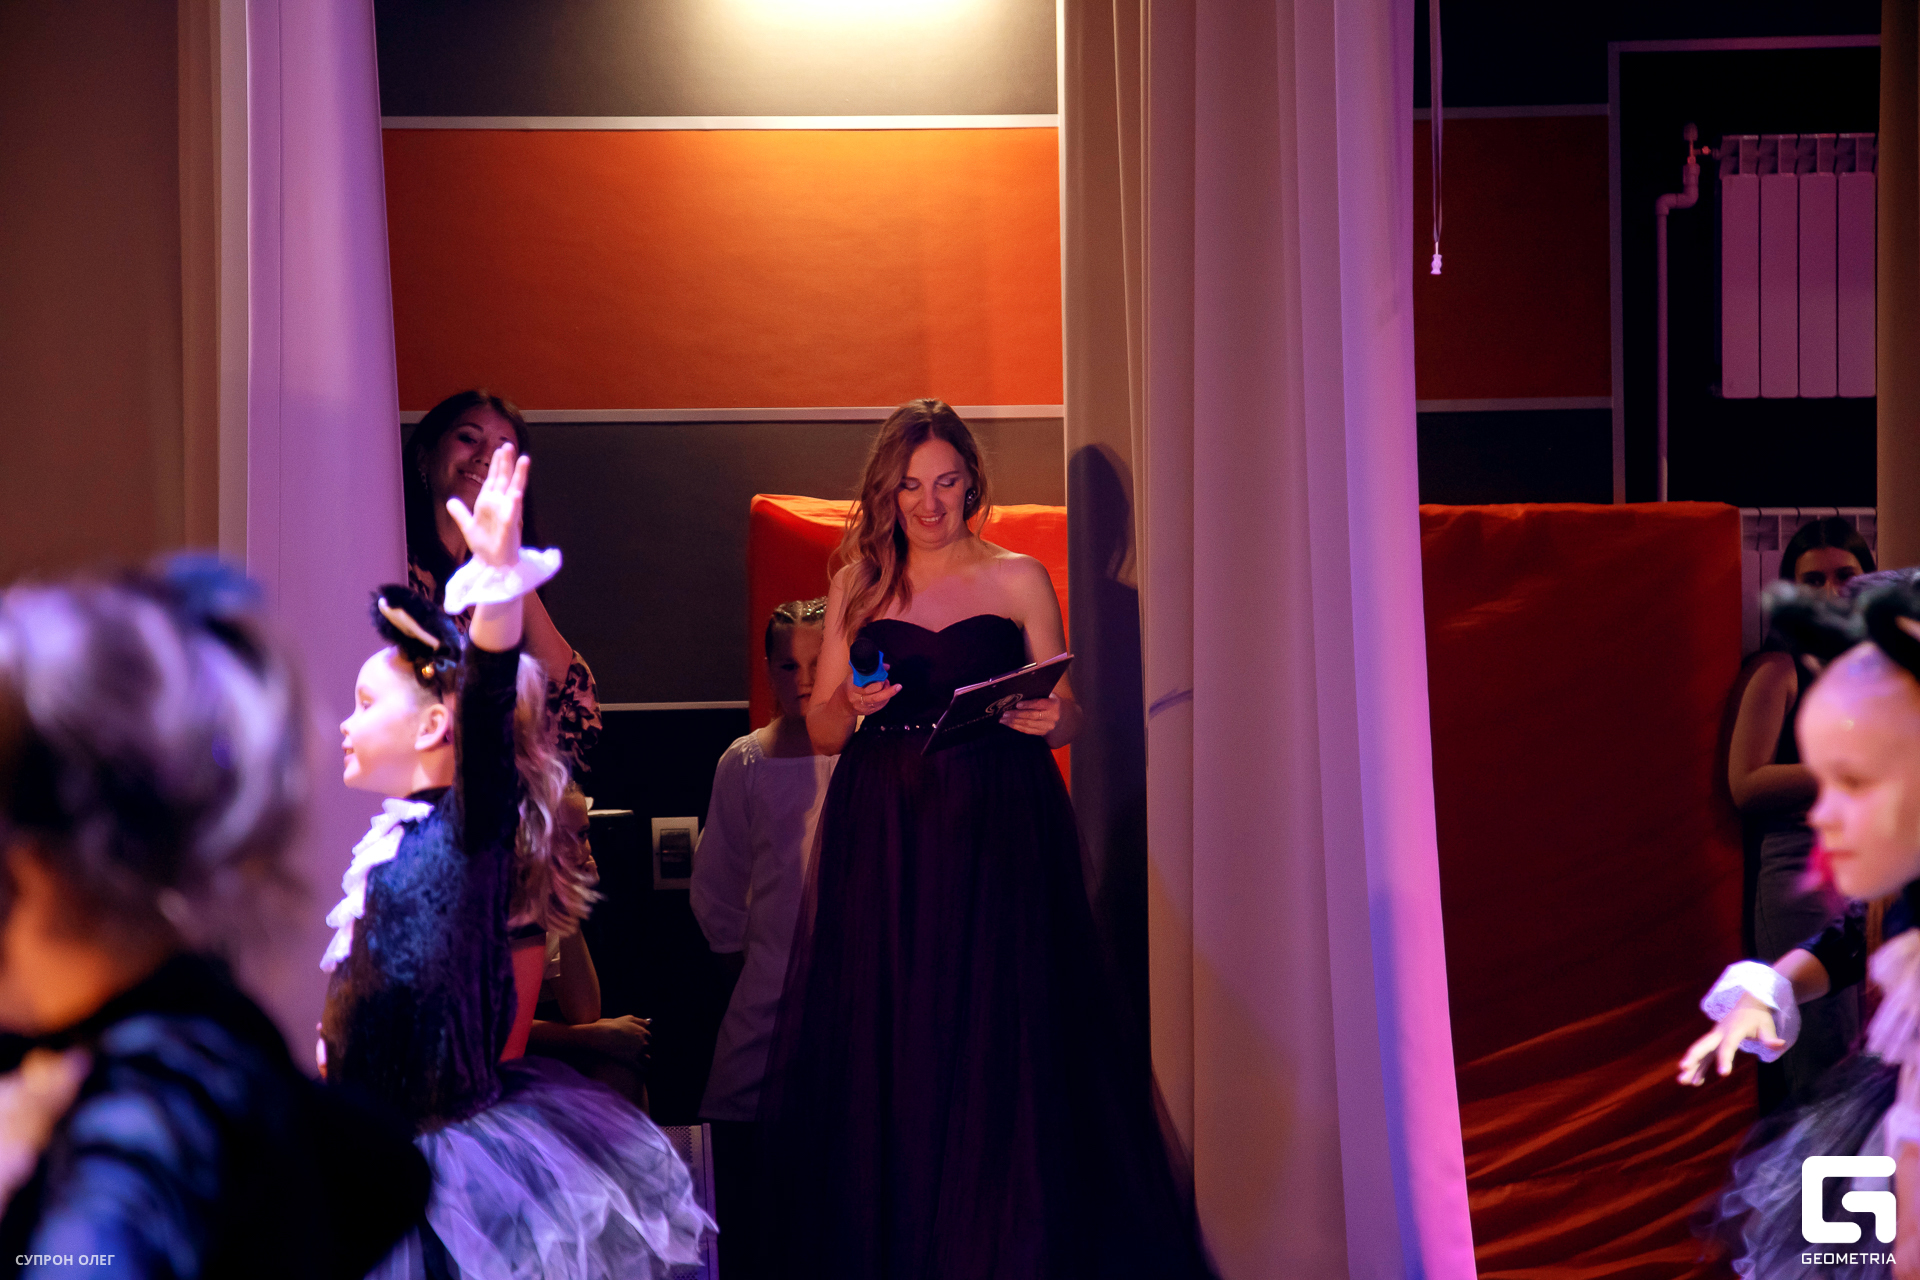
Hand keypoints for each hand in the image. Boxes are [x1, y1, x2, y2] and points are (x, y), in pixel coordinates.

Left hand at [445, 441, 528, 569]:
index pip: (493, 479)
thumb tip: (450, 501)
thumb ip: (460, 513)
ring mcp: (507, 513)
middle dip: (506, 463)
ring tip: (524, 459)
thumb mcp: (467, 526)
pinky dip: (514, 503)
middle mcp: (500, 505)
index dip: (496, 465)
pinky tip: (516, 493)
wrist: (492, 564)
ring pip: (514, 490)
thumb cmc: (484, 546)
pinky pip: (512, 513)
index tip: (499, 450)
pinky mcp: (510, 526)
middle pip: (504, 479)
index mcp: (489, 503)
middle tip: (508, 445)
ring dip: (519, 475)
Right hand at [586, 1015, 650, 1064]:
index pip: (649, 1038)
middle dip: (643, 1049)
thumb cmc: (613, 1026)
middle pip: (648, 1048)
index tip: (639, 1042)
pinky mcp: (632, 1062)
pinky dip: (642, 1069)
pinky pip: (642, 1068)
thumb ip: (640, 1021)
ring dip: (644, 1060)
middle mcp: (643, 1043)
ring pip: (647, 1059)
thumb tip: (649, 1022)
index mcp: (643, 1033)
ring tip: (638, 1061)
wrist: (602, 1036)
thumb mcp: (628, 1019)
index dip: (643, 1040)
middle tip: (636, 1051)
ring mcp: (638, 1053)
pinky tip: (639, 1069)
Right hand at [846, 666, 900, 716]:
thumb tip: (886, 666)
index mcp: (852, 687)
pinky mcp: (867, 712)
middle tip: (895, 685)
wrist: (842, 704)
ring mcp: (862, 707)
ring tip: (890, 686)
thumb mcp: (855, 676)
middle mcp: (857, 699)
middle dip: (888, 690)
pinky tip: (886, 693)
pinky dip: (886, 699)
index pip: (867, 685)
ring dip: (888, 693)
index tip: (884, 675)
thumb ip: (870, 670)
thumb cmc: (849, 687)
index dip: (878, 680)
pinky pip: (880, 706)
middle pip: (875, 697)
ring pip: (879, 702)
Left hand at [1001, 695, 1060, 736]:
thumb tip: (1021, 691)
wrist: (1062, 717)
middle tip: (1005, 713)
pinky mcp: (1042, 733)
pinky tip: (1009, 724)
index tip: (1017, 704)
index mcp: (1053, 705)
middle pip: (1032, 716)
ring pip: (1028, 725)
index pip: (1039, 704)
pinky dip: (1017, 728)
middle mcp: (1051, 717)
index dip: (1028, 705)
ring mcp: (1047, 726)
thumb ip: (1038, 693)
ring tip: (1003, 719)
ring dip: (1014, 722)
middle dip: (1017, 715)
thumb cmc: (1051, 702)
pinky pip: (1028, 731)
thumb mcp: (1049, 695)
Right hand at [1677, 992, 1781, 1084]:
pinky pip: (1704, 1056)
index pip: (1728, 1045)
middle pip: (1703, 1045)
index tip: (1723, 1074)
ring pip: (1700, 1052)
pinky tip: (1696, 1081)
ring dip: (1691, 1066)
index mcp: (1733, 1030)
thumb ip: (1770, 1037)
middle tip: (1683, 1068)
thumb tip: (1779, 1044)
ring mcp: (1714, 1037)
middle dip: (1693, 1057)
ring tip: (1683, 1082)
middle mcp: (1719, 1033)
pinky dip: (1699, 1067)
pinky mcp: (1714, 1042)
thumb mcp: (1767, 1025)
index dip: (1725, 1058)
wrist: (1747, 1004)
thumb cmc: (1758, 1017)